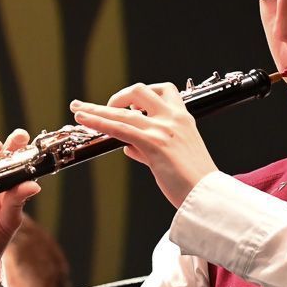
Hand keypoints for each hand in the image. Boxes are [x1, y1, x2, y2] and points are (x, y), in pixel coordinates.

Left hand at [70, 82, 217, 208]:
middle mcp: (174, 119)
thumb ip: (150, 149)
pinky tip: (84, 120)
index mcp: (183, 119)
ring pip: (123, 110)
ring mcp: (163, 130)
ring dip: (97, 109)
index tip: (127, 103)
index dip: (141, 95)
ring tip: (78, 109)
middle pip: (140, 92)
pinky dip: (98, 122)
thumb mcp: (175, 157)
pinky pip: (119, 128)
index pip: (163, 91)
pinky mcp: (153, 144)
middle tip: (100, 106)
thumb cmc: (194, 182)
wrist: (208, 195)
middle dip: (117, 97)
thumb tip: (129, 147)